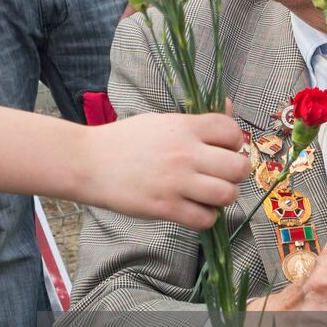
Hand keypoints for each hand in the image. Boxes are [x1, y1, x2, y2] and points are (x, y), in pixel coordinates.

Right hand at [79, 112, 247, 229]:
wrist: (89, 162)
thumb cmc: (124, 140)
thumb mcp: (161, 121)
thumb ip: (195, 121)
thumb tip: (229, 107)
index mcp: (184, 127)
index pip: (232, 131)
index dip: (234, 142)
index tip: (224, 149)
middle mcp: (185, 153)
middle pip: (238, 167)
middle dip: (235, 173)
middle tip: (222, 175)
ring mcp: (177, 182)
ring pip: (227, 195)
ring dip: (223, 197)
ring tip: (209, 194)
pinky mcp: (166, 207)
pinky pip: (205, 218)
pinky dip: (205, 216)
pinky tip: (193, 208)